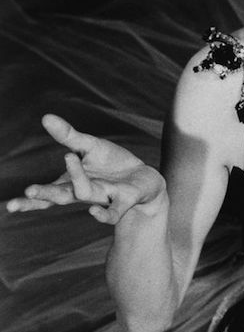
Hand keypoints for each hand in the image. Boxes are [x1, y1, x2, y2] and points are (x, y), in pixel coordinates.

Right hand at [6, 114, 165, 224]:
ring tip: (68, 157)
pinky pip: (112, 212)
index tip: (10, 207)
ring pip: (85, 194)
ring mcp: (103, 197)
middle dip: (45, 194)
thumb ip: (68, 136)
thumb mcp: (89, 146)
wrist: (143, 178)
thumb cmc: (111, 164)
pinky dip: (103, 215)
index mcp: (70, 182)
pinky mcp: (123, 201)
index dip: (29, 201)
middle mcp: (83, 193)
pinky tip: (93, 212)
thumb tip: (45, 117)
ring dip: (76, 180)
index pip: (46, 194)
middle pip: (60, 196)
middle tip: (29, 190)